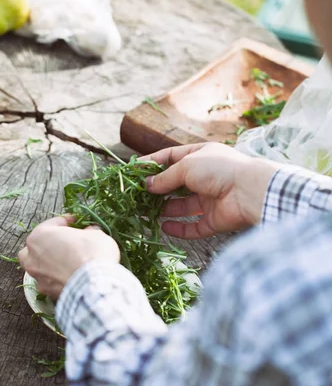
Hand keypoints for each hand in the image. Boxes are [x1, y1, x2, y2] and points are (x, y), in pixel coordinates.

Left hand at [18, 217, 119, 299]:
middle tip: (65, 243)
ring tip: (65, 262)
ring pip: (38, 266)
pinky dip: (56, 278)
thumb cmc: (92, 253)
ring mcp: (37, 276)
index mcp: (40, 235)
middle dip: (48, 243)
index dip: (68, 222)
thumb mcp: (95, 234)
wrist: (94, 286)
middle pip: (36, 246)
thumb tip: (89, 232)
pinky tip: (69, 277)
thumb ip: (88, 232)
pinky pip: (49, 281)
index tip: (78, 223)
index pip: (53, 223)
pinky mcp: (46, 292)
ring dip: (49, 263)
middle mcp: (32, 256)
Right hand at [142, 143, 279, 238]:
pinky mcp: (214, 220)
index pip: (171, 157)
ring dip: (164, 210)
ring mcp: (210, 199)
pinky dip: (179, 228)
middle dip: (157, 190)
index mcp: (201, 156)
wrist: (250, 192)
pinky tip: (163, 227)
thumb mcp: (187, 166)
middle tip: (137, 196)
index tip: (134, 170)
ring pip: (182, 206)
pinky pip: (193, 226)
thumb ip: (165, 177)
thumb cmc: (220, 169)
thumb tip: (147, 185)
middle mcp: (205, 177)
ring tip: (145, 213)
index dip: (152, 163)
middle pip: (175, 184)